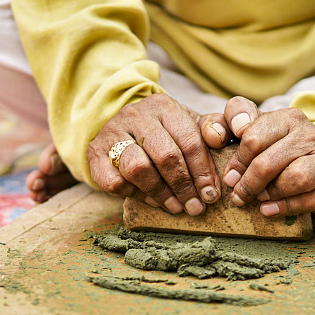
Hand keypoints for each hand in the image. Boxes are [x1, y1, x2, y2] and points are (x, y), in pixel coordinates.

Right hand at [87, 93, 221, 215]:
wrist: (124, 126)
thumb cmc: (166, 130)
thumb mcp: (190, 124)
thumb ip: (214, 128)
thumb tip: (220, 138)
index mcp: (164, 107)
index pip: (189, 141)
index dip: (202, 171)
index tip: (211, 195)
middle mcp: (137, 115)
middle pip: (165, 156)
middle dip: (183, 186)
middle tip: (194, 207)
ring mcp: (112, 133)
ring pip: (138, 168)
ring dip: (160, 193)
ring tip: (175, 206)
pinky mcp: (95, 152)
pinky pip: (114, 181)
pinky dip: (134, 194)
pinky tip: (150, 199)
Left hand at [199, 97, 314, 219]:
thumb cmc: (281, 152)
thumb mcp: (258, 132)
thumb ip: (231, 121)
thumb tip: (215, 135)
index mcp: (289, 118)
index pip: (254, 137)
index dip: (237, 161)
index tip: (229, 177)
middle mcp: (312, 134)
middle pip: (270, 161)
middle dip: (249, 183)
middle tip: (238, 196)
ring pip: (295, 178)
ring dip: (271, 194)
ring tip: (259, 201)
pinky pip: (312, 199)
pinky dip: (287, 208)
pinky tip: (270, 210)